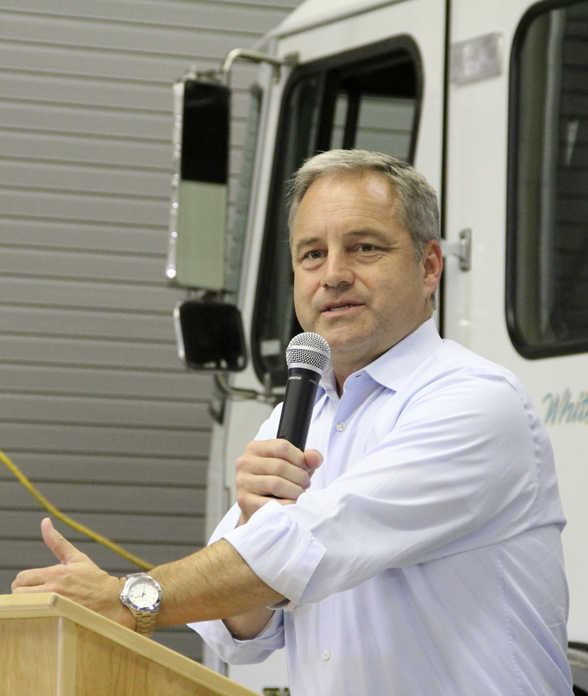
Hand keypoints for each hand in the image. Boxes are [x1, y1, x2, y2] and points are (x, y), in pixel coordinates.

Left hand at [11, 517, 133, 628]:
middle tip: (34, 591)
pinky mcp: (57, 619)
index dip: (24, 580)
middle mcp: (53, 590)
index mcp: (55, 573)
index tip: (32, 582)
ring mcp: (54, 606)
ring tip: (40, 601)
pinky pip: (35, 619)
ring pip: (24, 606)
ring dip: (28, 603)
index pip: (22, 577)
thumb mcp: (76, 557)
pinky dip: (36, 615)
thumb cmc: (94, 578)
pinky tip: (46, 611)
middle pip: (19, 592)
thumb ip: (56, 541)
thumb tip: (45, 522)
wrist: (111, 600)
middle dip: (23, 591)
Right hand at [235, 439, 321, 522]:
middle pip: (280, 466)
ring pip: (276, 484)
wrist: (260, 508)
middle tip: (305, 484)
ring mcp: (242, 482)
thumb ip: (307, 458)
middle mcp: (245, 462)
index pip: (282, 446)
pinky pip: (271, 502)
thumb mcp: (293, 466)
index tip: (305, 468)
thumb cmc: (277, 484)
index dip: (299, 458)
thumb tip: (314, 457)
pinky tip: (291, 504)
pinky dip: (287, 504)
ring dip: (294, 491)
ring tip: (299, 494)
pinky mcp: (244, 500)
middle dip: (299, 477)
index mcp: (255, 448)